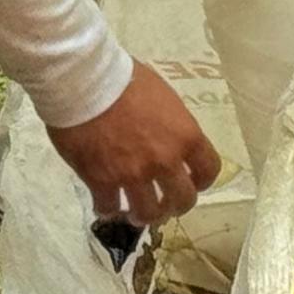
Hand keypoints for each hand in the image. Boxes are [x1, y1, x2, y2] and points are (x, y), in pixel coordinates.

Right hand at [47, 61, 220, 228]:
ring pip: (148, 214)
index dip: (201, 180)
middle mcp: (165, 161)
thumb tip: (167, 136)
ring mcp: (133, 175)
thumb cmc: (124, 78)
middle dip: (175, 205)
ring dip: (143, 215)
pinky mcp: (102, 181)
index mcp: (185, 136)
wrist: (85, 81)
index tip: (192, 182)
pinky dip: (108, 209)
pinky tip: (105, 205)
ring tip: (135, 213)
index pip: (209, 170)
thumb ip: (172, 124)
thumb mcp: (163, 96)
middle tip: (164, 203)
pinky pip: (109, 208)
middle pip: (183, 200)